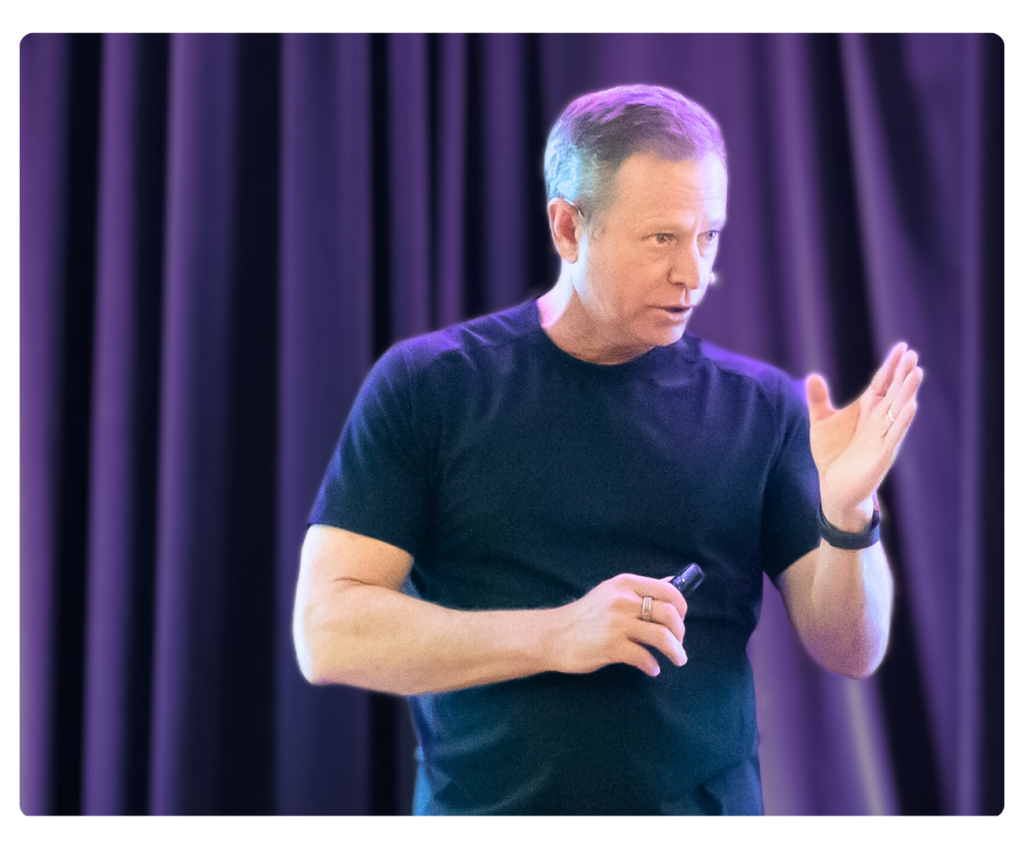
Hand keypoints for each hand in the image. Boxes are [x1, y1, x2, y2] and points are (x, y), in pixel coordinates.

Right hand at [549, 574, 687, 676]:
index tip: (680, 621)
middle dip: (680, 633)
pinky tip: (652, 669)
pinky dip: (653, 666)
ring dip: (676, 651)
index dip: (682, 608)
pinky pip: (644, 657)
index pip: (668, 591)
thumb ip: (640, 590)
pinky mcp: (611, 647)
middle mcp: (623, 600)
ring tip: (678, 659)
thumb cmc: (584, 615)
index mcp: (626, 584)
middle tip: (678, 644)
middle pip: (669, 614)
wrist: (553, 635)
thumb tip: (672, 583)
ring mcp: (617, 624)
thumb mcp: (611, 592)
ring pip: (662, 636)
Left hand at [806, 343, 922, 528]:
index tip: (903, 348)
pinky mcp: (883, 453)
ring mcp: (883, 435)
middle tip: (913, 356)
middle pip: (893, 392)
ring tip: (917, 373)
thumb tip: (812, 376)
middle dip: (903, 374)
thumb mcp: (820, 422)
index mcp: (866, 409)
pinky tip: (911, 406)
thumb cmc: (831, 453)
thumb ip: (818, 400)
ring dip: (907, 393)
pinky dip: (902, 420)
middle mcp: (878, 419)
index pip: (881, 383)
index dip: (891, 366)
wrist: (834, 486)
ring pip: (898, 410)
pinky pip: (895, 434)